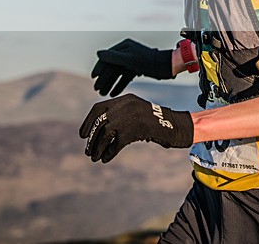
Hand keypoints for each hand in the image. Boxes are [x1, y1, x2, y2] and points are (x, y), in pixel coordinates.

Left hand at [79, 94, 193, 162]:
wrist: (176, 126)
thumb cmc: (157, 122)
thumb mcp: (137, 113)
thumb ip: (121, 116)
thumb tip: (99, 130)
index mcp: (125, 99)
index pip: (98, 108)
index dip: (87, 122)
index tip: (82, 135)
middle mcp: (125, 105)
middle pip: (99, 122)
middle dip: (91, 138)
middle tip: (88, 151)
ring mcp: (130, 117)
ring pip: (105, 134)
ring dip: (97, 147)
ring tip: (94, 158)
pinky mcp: (134, 130)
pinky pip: (115, 143)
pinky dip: (108, 152)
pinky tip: (106, 159)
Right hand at [92, 39, 173, 96]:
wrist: (167, 67)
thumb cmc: (149, 62)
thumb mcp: (130, 59)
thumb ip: (114, 57)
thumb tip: (98, 54)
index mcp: (124, 47)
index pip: (107, 57)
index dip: (99, 67)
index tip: (94, 77)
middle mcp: (127, 52)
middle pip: (111, 66)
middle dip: (104, 78)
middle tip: (97, 89)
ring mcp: (131, 61)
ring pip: (117, 73)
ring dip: (110, 83)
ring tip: (103, 94)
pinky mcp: (136, 69)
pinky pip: (125, 77)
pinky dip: (119, 84)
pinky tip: (113, 93)